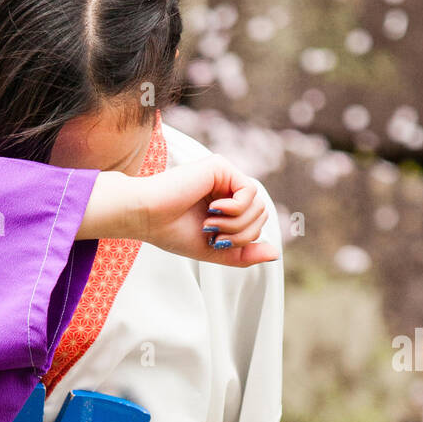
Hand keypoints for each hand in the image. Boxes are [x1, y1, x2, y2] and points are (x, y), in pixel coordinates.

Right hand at [78, 155, 278, 267]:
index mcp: (225, 205)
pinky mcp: (221, 167)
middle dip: (242, 233)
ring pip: (258, 205)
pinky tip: (214, 209)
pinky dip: (236, 208)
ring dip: (237, 224)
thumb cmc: (172, 233)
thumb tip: (275, 254)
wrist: (147, 217)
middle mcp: (227, 188)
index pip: (256, 223)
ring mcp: (225, 175)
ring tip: (211, 223)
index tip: (215, 242)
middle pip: (261, 214)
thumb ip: (243, 254)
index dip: (243, 240)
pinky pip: (249, 192)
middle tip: (213, 234)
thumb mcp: (214, 252)